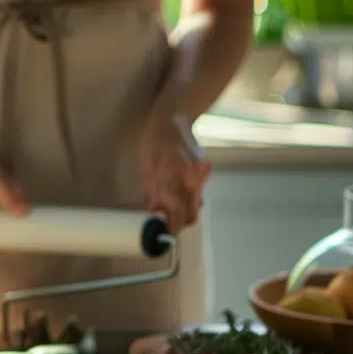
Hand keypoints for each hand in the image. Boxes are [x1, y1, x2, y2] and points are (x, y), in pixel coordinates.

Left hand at [140, 110, 210, 232]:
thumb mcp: (147, 166)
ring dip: (184, 210)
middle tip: (169, 226)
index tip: (165, 234)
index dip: (171, 225)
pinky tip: (178, 191)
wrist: (174, 119)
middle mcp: (191, 175)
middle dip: (180, 222)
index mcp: (172, 174)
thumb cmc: (155, 142)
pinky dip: (188, 196)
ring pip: (195, 203)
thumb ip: (152, 190)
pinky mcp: (205, 169)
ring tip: (170, 208)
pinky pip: (197, 191)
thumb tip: (153, 212)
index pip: (175, 209)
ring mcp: (201, 172)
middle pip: (191, 211)